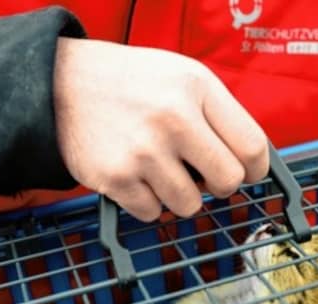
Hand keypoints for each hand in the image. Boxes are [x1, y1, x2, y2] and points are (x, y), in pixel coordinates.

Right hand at [53, 38, 268, 221]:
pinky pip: (152, 212)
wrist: (61, 83)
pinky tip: (135, 175)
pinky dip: (147, 201)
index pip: (252, 146)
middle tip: (202, 173)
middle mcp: (173, 118)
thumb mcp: (183, 76)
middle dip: (220, 184)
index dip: (256, 168)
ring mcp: (143, 151)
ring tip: (160, 168)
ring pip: (190, 205)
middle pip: (228, 181)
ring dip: (180, 195)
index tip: (248, 173)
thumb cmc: (132, 83)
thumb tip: (251, 163)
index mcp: (197, 88)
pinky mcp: (115, 178)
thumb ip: (220, 113)